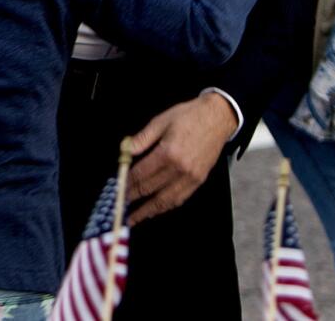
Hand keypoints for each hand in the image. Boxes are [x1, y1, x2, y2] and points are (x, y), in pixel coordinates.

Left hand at [126, 92, 237, 224]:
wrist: (217, 118)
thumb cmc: (190, 116)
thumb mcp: (161, 120)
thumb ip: (142, 138)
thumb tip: (125, 151)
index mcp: (168, 152)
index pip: (141, 174)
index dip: (127, 183)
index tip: (117, 189)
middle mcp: (179, 168)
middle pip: (150, 189)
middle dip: (133, 198)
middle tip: (120, 206)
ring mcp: (191, 177)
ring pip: (165, 200)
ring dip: (147, 211)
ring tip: (134, 218)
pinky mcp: (199, 181)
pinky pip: (179, 199)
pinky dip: (165, 207)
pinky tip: (156, 210)